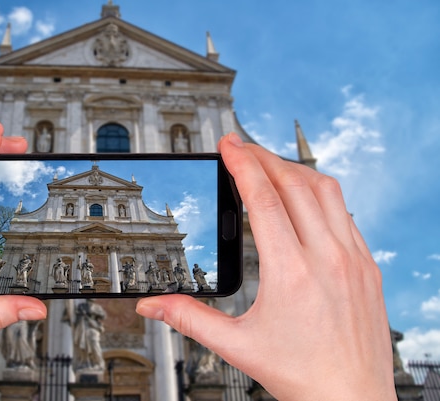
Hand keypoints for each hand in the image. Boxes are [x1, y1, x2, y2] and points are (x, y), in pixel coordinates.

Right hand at [136, 133, 396, 400]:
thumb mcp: (236, 346)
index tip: (228, 144)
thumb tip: (150, 306)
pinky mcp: (368, 266)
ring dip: (294, 170)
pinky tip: (304, 198)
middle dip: (263, 157)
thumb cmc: (300, 375)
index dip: (242, 164)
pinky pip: (345, 212)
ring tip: (269, 165)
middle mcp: (327, 258)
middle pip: (294, 184)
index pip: (263, 199)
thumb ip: (188, 318)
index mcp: (291, 273)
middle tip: (241, 147)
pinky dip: (320, 194)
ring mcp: (354, 259)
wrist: (353, 400)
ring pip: (326, 191)